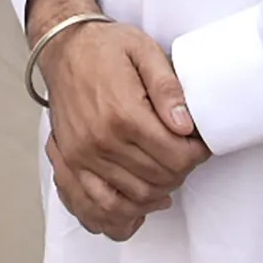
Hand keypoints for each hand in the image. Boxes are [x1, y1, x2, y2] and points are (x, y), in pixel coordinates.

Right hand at [40, 19, 208, 239]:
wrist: (63, 48)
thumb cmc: (105, 48)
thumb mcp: (144, 51)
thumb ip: (168, 87)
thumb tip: (186, 125)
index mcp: (124, 114)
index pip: (175, 157)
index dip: (196, 154)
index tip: (199, 144)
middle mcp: (100, 141)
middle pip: (158, 180)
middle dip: (181, 171)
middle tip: (184, 154)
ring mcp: (82, 156)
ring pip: (134, 197)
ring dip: (158, 192)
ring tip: (166, 173)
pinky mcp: (70, 163)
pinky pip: (96, 205)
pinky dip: (121, 214)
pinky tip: (138, 205)